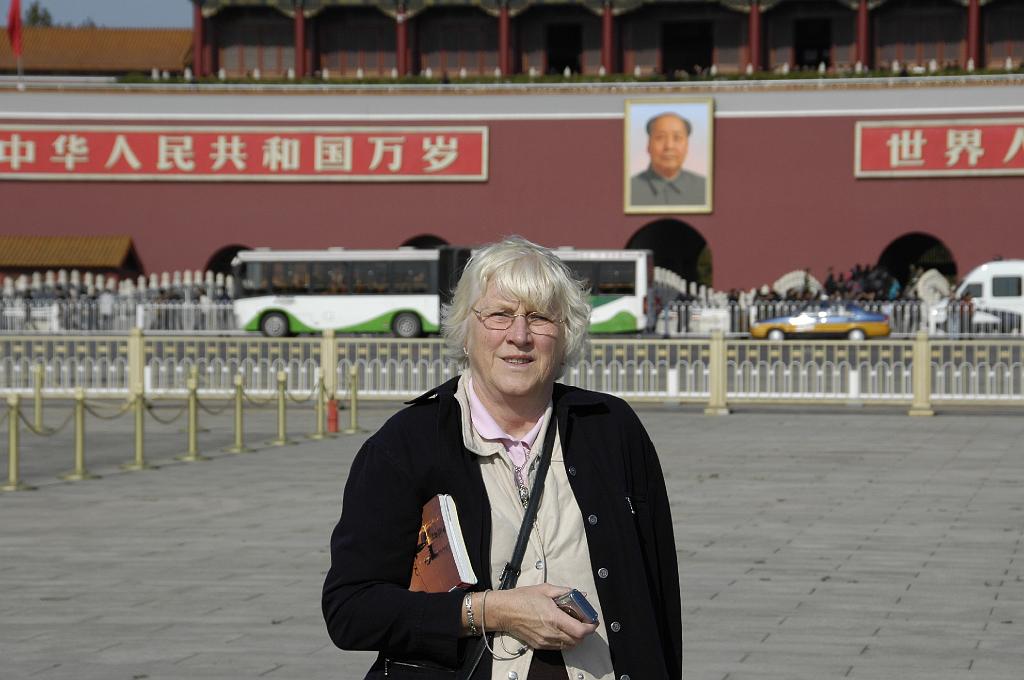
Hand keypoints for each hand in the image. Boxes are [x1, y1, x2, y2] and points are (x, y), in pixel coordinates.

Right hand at [483, 584, 598, 650]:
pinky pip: (558, 647)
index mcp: (553, 617)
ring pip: (569, 645)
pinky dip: (565, 640)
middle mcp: (551, 632)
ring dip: (576, 637)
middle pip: (577, 640)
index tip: (593, 621)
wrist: (503, 611)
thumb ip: (565, 592)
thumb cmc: (521, 598)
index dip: (590, 627)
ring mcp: (545, 641)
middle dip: (585, 632)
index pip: (580, 631)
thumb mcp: (545, 589)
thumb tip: (581, 595)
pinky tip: (562, 629)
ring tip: (573, 625)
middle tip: (584, 621)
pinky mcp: (539, 645)